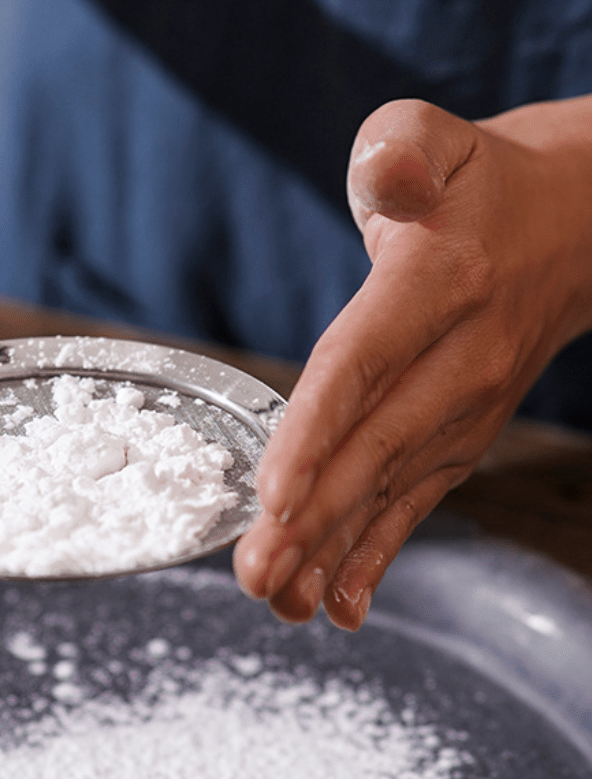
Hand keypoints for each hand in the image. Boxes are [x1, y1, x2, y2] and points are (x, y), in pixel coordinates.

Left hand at [233, 95, 591, 628]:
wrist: (572, 231)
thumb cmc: (475, 186)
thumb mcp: (434, 139)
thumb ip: (400, 150)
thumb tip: (386, 174)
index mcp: (436, 285)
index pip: (363, 365)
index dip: (315, 433)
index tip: (272, 495)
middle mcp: (456, 360)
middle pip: (370, 449)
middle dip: (309, 520)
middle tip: (253, 575)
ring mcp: (461, 410)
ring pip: (388, 491)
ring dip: (331, 552)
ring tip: (279, 603)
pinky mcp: (457, 441)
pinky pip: (415, 505)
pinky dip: (376, 556)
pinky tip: (339, 606)